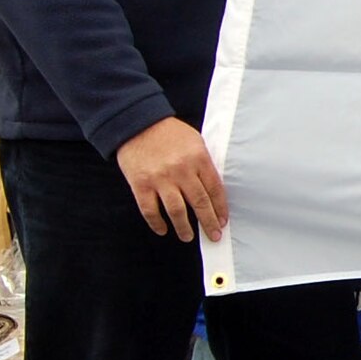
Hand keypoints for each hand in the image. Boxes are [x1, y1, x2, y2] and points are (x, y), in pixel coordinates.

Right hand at [114, 117, 227, 242]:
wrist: (137, 123)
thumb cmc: (169, 132)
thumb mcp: (195, 141)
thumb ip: (204, 163)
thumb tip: (213, 189)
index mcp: (198, 159)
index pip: (214, 189)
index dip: (220, 208)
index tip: (223, 221)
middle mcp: (181, 170)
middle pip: (199, 203)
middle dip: (208, 223)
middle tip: (214, 236)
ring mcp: (160, 179)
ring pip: (176, 211)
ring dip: (184, 227)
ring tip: (188, 237)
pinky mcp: (140, 184)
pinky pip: (150, 210)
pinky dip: (156, 223)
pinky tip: (163, 230)